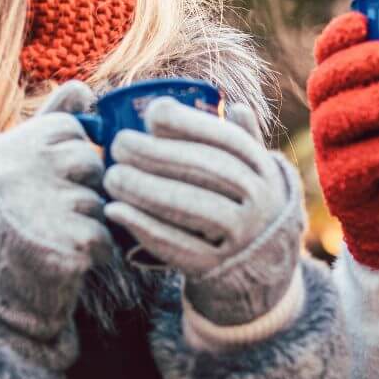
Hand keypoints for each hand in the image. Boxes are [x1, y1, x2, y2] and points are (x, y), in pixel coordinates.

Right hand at [0, 81, 113, 339]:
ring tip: (56, 236)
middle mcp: (15, 172)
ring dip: (89, 221)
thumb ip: (49, 122)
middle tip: (54, 212)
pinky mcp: (63, 244)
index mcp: (3, 149)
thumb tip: (83, 87)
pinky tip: (68, 257)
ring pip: (98, 199)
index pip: (68, 127)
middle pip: (88, 160)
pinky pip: (105, 235)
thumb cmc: (9, 221)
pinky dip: (96, 251)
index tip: (49, 180)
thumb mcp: (16, 164)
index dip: (71, 155)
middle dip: (84, 187)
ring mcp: (38, 208)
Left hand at [103, 100, 302, 326]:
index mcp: (266, 172)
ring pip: (191, 206)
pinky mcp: (216, 268)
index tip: (152, 114)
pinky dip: (143, 226)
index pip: (228, 140)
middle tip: (118, 145)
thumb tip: (233, 105)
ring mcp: (242, 238)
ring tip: (112, 176)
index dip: (189, 123)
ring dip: (145, 189)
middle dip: (157, 154)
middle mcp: (261, 203)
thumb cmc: (245, 209)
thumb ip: (243, 141)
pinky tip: (115, 211)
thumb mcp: (256, 176)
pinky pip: (177, 246)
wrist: (262, 273)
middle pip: (206, 171)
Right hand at [306, 12, 378, 269]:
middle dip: (351, 65)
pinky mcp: (343, 188)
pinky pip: (352, 166)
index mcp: (348, 89)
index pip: (328, 54)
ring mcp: (332, 154)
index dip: (339, 35)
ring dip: (364, 104)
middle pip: (323, 83)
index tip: (365, 22)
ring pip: (331, 121)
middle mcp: (331, 117)